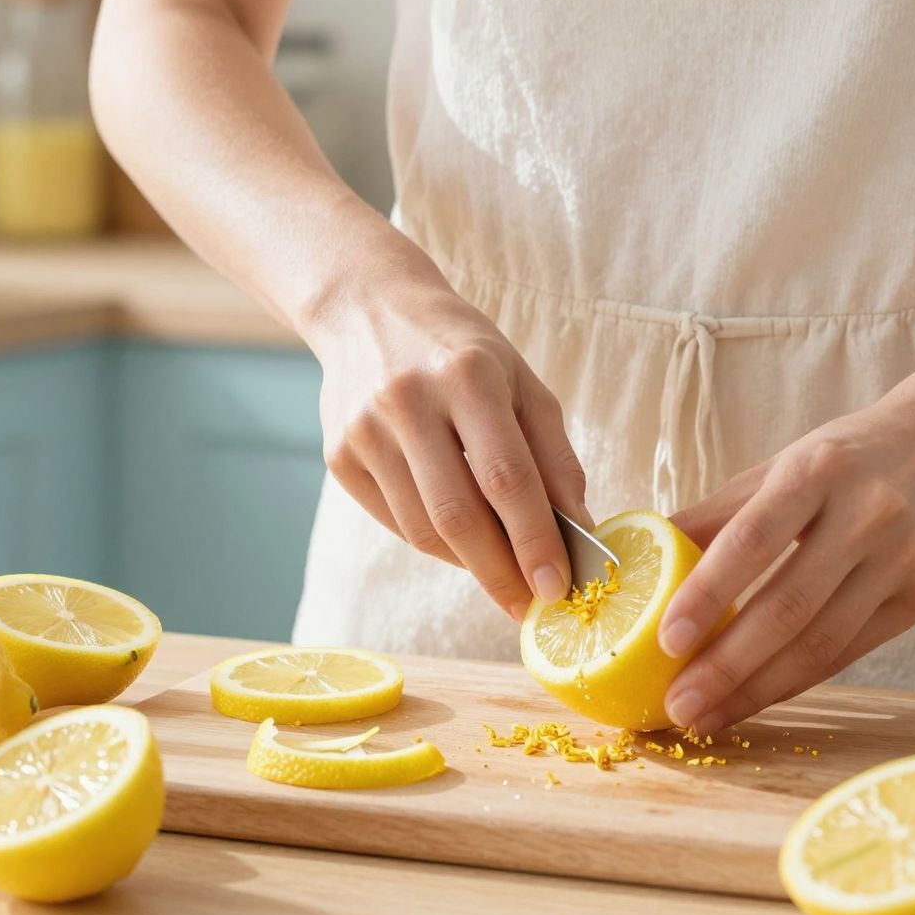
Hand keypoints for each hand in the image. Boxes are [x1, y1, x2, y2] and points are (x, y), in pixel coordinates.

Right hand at [311, 277, 588, 619]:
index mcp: (467, 376)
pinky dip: (433, 543)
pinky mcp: (338, 456)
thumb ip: (553, 453)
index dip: (534, 540)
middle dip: (500, 572)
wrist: (368, 309)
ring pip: (422, 529)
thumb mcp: (522, 381)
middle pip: (458, 515)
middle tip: (529, 604)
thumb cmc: (462, 350)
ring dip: (468, 564)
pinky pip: (394, 522)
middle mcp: (408, 401)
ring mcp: (364, 431)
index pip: (506, 477)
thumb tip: (576, 528)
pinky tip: (460, 541)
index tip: (558, 586)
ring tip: (501, 571)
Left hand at [656, 393, 914, 733]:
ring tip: (705, 716)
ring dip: (757, 689)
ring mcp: (900, 561)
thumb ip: (715, 515)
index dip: (707, 593)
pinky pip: (847, 652)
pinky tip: (755, 699)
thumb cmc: (844, 461)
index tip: (665, 640)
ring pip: (821, 642)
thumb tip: (641, 562)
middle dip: (727, 665)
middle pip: (788, 606)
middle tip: (677, 705)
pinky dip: (797, 681)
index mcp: (816, 471)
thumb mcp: (778, 467)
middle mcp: (866, 515)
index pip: (753, 540)